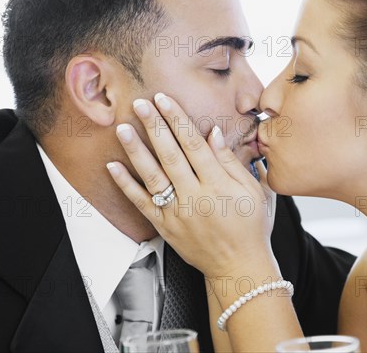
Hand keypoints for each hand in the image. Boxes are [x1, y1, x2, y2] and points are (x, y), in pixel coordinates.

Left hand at [107, 94, 276, 278]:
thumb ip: (231, 163)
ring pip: (153, 176)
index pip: (194, 145)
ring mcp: (178, 213)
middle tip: (141, 104)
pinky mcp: (166, 227)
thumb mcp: (253, 192)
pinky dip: (126, 185)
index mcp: (218, 185)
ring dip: (136, 151)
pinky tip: (113, 166)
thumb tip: (213, 134)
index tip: (165, 100)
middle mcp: (195, 197)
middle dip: (155, 126)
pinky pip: (142, 204)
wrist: (238, 267)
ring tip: (123, 128)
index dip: (178, 119)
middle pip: (171, 155)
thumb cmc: (251, 228)